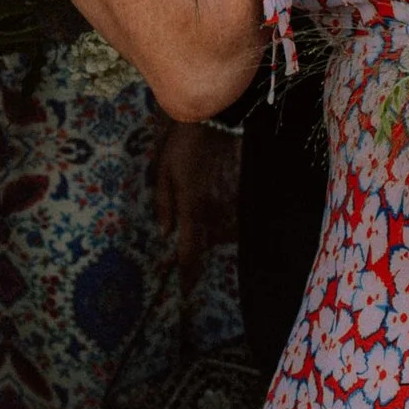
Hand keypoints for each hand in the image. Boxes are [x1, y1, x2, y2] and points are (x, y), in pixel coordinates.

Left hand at [152, 115, 238, 277]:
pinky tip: (216, 214)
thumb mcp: (164, 170)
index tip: (185, 291)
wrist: (218, 117)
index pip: (191, 250)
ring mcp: (233, 200)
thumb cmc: (184, 142)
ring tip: (200, 233)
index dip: (188, 273)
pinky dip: (225, 223)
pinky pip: (235, 217)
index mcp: (193, 206)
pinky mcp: (244, 190)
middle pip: (209, 244)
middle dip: (198, 253)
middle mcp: (216, 209)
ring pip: (224, 233)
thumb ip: (164, 204)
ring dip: (212, 238)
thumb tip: (165, 233)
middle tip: (184, 258)